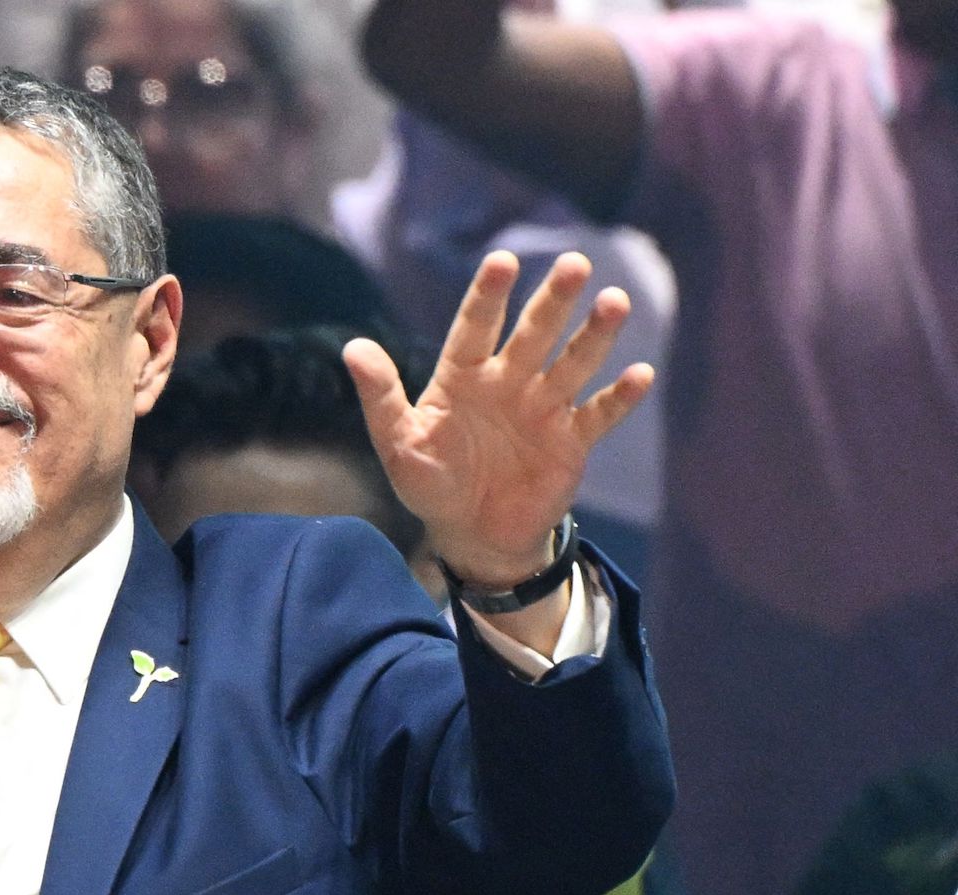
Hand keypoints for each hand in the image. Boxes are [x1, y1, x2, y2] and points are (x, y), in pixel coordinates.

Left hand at [343, 249, 651, 588]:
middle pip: (534, 333)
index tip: (503, 261)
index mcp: (463, 377)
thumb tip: (352, 347)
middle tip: (574, 263)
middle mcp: (508, 382)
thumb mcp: (398, 444)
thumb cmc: (432, 483)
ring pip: (573, 363)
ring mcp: (543, 408)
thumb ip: (380, 397)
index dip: (488, 296)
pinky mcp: (572, 441)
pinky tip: (640, 373)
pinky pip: (599, 414)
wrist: (474, 535)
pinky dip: (620, 397)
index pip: (475, 328)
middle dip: (553, 300)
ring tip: (614, 301)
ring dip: (594, 334)